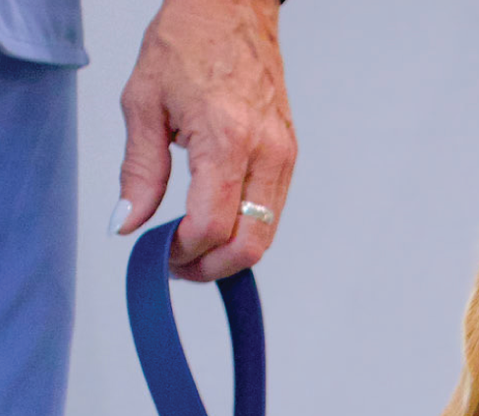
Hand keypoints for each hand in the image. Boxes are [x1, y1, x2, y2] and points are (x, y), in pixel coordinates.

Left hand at [113, 0, 296, 280]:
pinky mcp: (289, 158)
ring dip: (229, 255)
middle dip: (212, 267)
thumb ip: (139, 171)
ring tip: (195, 248)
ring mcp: (283, 158)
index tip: (160, 253)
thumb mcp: (143, 103)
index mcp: (226, 138)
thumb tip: (129, 222)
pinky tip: (217, 223)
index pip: (210, 224)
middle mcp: (264, 153)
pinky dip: (245, 231)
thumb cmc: (189, 42)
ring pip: (266, 236)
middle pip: (249, 244)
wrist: (232, 9)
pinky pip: (272, 215)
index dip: (183, 251)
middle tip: (180, 265)